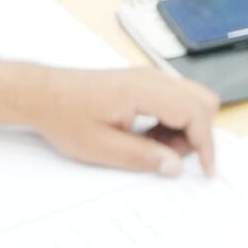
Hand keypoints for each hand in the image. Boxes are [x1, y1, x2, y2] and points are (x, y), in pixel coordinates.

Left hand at [24, 66, 219, 177]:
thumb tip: (175, 166)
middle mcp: (152, 78)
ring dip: (185, 126)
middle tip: (174, 156)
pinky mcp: (141, 82)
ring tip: (156, 148)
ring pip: (191, 98)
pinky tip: (149, 136)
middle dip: (199, 132)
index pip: (195, 113)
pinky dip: (173, 119)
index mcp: (145, 90)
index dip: (205, 144)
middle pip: (203, 99)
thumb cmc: (65, 116)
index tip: (206, 169)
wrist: (41, 94)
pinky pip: (174, 97)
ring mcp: (148, 77)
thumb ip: (143, 157)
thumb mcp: (103, 147)